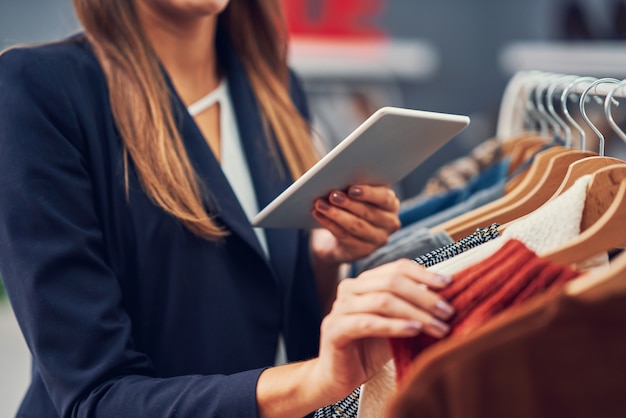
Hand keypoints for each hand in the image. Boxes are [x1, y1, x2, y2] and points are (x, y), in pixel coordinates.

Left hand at [311, 184, 400, 264]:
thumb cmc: (354, 205)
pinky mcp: (364, 251)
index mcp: (391, 203)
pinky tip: (318, 215)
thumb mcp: (358, 195)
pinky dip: (329, 224)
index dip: (368, 193)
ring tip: (320, 204)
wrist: (346, 235)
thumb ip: (355, 188)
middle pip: (368, 212)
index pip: (383, 198)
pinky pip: (345, 236)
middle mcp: (390, 222)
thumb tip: (339, 179)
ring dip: (336, 214)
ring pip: (356, 226)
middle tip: (332, 195)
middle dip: (348, 203)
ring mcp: (379, 239)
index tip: (352, 189)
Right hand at [311, 259, 453, 399]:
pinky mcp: (335, 329)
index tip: (448, 284)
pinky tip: (414, 331)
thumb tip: (447, 297)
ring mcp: (339, 307)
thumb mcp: (396, 323)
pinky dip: (394, 326)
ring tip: (437, 326)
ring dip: (415, 313)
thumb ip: (412, 308)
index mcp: (364, 281)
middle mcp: (349, 288)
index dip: (424, 274)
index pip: (397, 268)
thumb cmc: (370, 348)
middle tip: (448, 312)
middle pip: (392, 282)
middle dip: (424, 296)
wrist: (340, 376)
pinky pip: (368, 323)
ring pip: (383, 301)